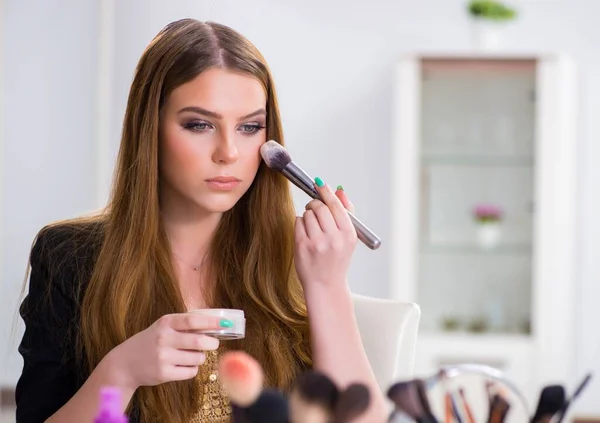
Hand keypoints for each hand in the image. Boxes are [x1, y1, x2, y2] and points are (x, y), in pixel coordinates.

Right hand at [108, 313, 225, 388]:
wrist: (125, 363)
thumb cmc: (151, 341)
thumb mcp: (163, 327)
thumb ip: (185, 325)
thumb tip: (215, 325)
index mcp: (165, 323)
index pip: (193, 320)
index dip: (211, 322)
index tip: (225, 324)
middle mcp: (163, 339)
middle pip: (199, 341)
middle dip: (212, 343)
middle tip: (214, 344)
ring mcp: (163, 357)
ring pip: (197, 358)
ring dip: (200, 358)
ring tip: (192, 355)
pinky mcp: (163, 374)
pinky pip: (190, 372)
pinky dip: (192, 369)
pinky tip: (184, 366)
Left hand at [294, 178, 356, 290]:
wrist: (326, 284)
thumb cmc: (337, 259)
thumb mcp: (348, 237)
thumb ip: (346, 212)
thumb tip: (339, 190)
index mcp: (348, 234)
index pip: (336, 205)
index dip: (326, 192)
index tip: (319, 184)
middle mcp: (334, 238)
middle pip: (319, 207)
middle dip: (315, 205)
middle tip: (314, 210)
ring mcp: (317, 243)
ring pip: (307, 214)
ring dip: (307, 217)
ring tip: (312, 229)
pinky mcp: (302, 246)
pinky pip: (298, 222)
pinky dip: (300, 225)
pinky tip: (306, 235)